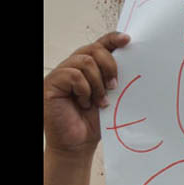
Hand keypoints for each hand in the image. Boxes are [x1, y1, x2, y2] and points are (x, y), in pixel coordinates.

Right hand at [43, 32, 130, 155]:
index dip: (113, 39)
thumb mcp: (109, 98)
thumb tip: (132, 64)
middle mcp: (73, 66)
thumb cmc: (92, 123)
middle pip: (94, 49)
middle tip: (114, 86)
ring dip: (97, 82)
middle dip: (109, 66)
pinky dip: (84, 89)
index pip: (100, 45)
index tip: (127, 40)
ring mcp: (61, 74)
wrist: (78, 145)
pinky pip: (73, 75)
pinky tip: (85, 103)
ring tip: (100, 101)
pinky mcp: (52, 83)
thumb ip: (114, 80)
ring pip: (85, 61)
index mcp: (88, 68)